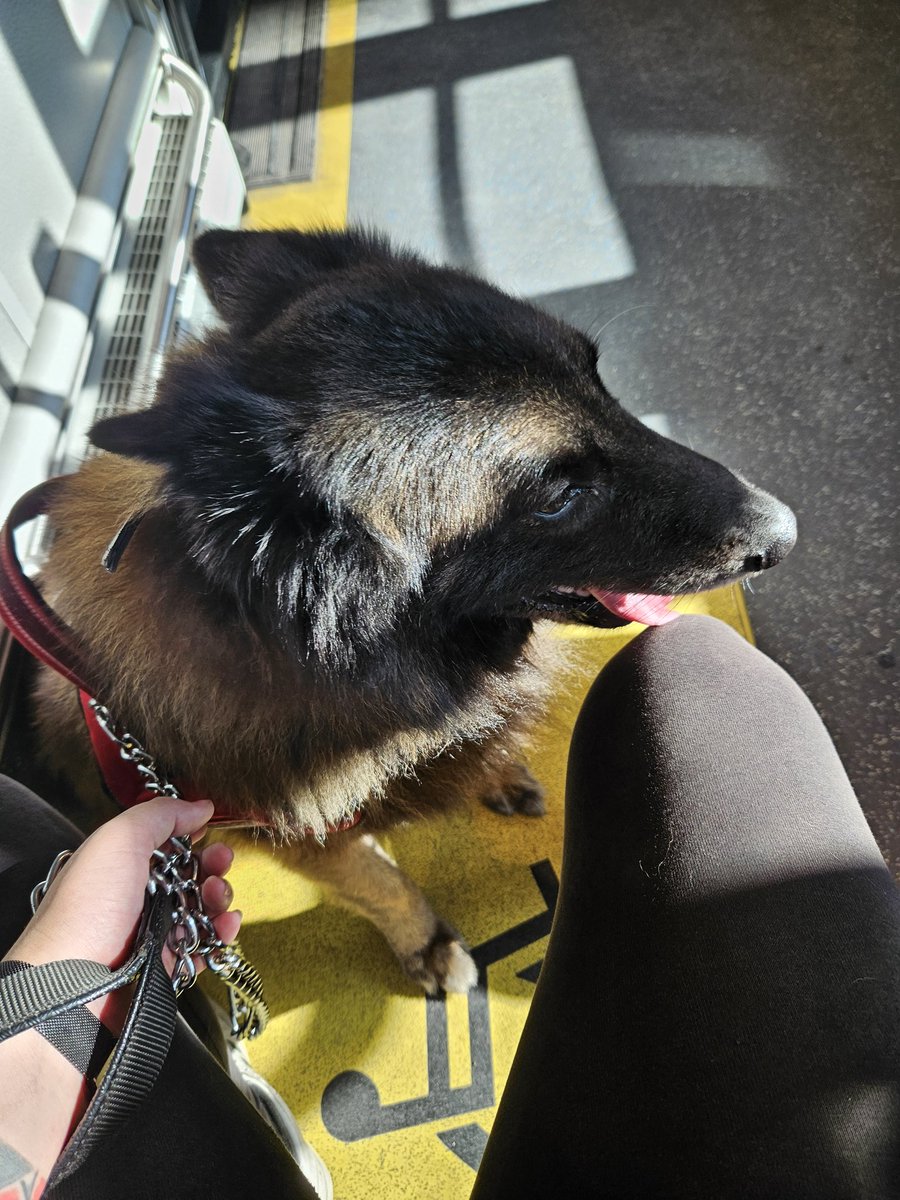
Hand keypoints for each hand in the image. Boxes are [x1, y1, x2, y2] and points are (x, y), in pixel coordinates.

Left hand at [5, 797, 240, 978]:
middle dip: (212, 863)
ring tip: (218, 895)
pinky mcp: (170, 964)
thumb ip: (161, 815)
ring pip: (202, 907)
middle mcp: (137, 897)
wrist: (74, 983)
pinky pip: (206, 944)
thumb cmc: (86, 909)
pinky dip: (223, 933)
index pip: (164, 844)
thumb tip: (200, 806)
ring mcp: (154, 931)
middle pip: (189, 874)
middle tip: (220, 861)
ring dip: (220, 896)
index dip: (189, 835)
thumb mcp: (118, 840)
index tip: (206, 830)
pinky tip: (227, 924)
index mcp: (120, 865)